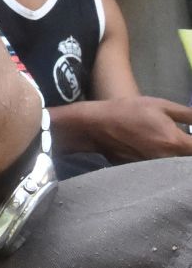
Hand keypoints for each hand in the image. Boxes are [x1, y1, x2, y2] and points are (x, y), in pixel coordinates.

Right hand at [77, 96, 191, 162]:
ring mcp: (155, 169)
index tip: (190, 137)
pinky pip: (162, 171)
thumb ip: (188, 114)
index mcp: (175, 142)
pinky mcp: (143, 172)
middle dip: (187, 151)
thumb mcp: (160, 105)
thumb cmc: (128, 111)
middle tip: (182, 141)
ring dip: (178, 160)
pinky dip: (164, 165)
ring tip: (162, 143)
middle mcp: (168, 160)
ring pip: (176, 168)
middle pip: (188, 162)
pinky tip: (153, 152)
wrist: (96, 125)